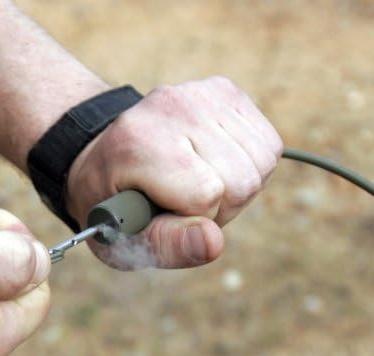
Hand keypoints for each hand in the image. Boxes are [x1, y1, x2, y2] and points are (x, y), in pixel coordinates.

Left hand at [64, 77, 282, 269]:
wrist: (104, 155)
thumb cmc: (114, 205)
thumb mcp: (124, 240)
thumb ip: (167, 246)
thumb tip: (213, 242)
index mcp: (136, 142)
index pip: (207, 194)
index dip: (197, 220)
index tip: (168, 214)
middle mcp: (171, 106)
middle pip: (243, 180)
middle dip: (221, 207)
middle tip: (183, 203)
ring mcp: (201, 93)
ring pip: (263, 162)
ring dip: (237, 187)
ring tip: (197, 184)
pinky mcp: (226, 90)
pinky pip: (269, 144)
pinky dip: (250, 165)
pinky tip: (214, 164)